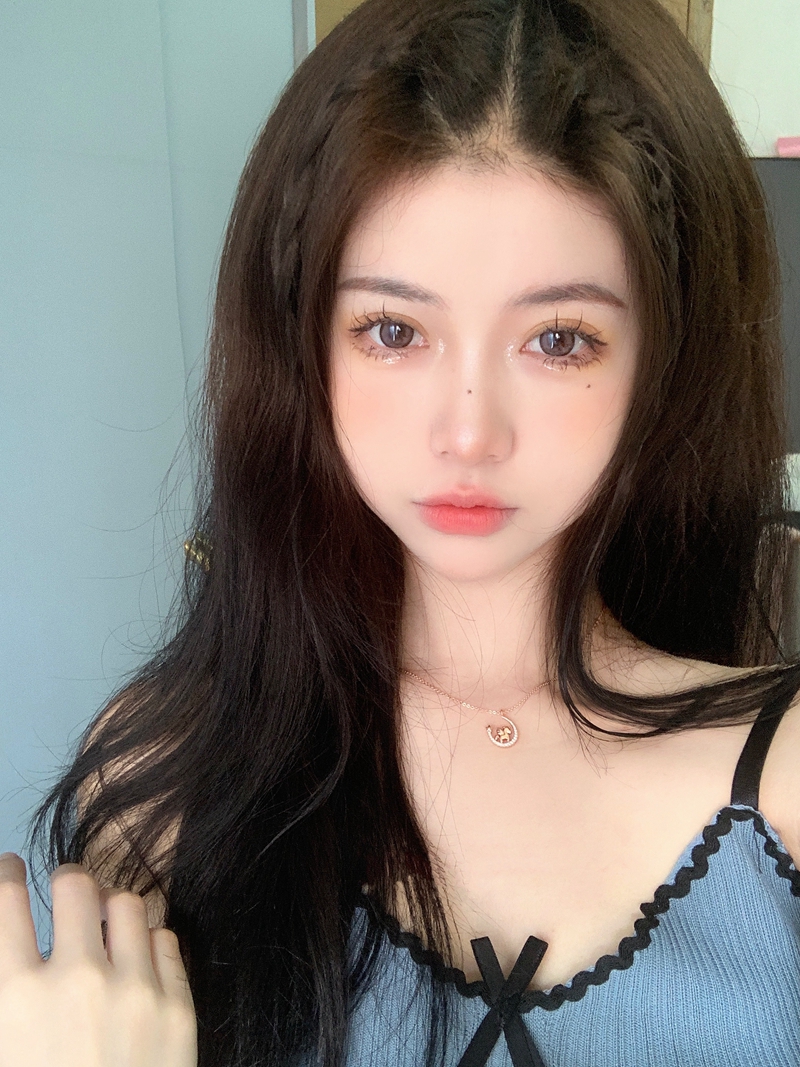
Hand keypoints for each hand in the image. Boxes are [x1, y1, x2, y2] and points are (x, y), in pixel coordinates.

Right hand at [0, 852, 196, 1066]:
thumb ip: (14, 986)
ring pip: (128, 902)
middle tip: (69, 886)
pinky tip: (138, 958)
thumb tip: (25, 948)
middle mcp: (78, 983)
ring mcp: (134, 992)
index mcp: (18, 997)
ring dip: (112, 908)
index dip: (7, 876)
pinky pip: (165, 940)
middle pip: (76, 885)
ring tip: (106, 924)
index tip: (12, 867)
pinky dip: (147, 944)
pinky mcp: (177, 1008)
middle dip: (69, 879)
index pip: (7, 904)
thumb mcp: (5, 1044)